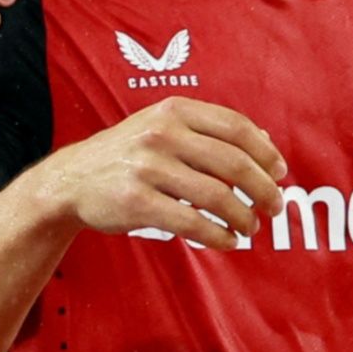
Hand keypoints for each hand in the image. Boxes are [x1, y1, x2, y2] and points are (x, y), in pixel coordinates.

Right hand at [36, 97, 286, 247]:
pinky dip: (218, 235)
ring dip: (244, 217)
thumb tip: (265, 141)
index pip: (236, 128)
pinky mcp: (136, 202)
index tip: (281, 173)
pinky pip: (192, 223)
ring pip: (217, 196)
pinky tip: (228, 241)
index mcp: (174, 110)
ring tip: (251, 228)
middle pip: (234, 163)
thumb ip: (209, 131)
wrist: (71, 181)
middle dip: (263, 189)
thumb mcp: (163, 126)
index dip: (266, 152)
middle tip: (275, 207)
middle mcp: (162, 134)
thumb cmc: (128, 155)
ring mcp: (147, 167)